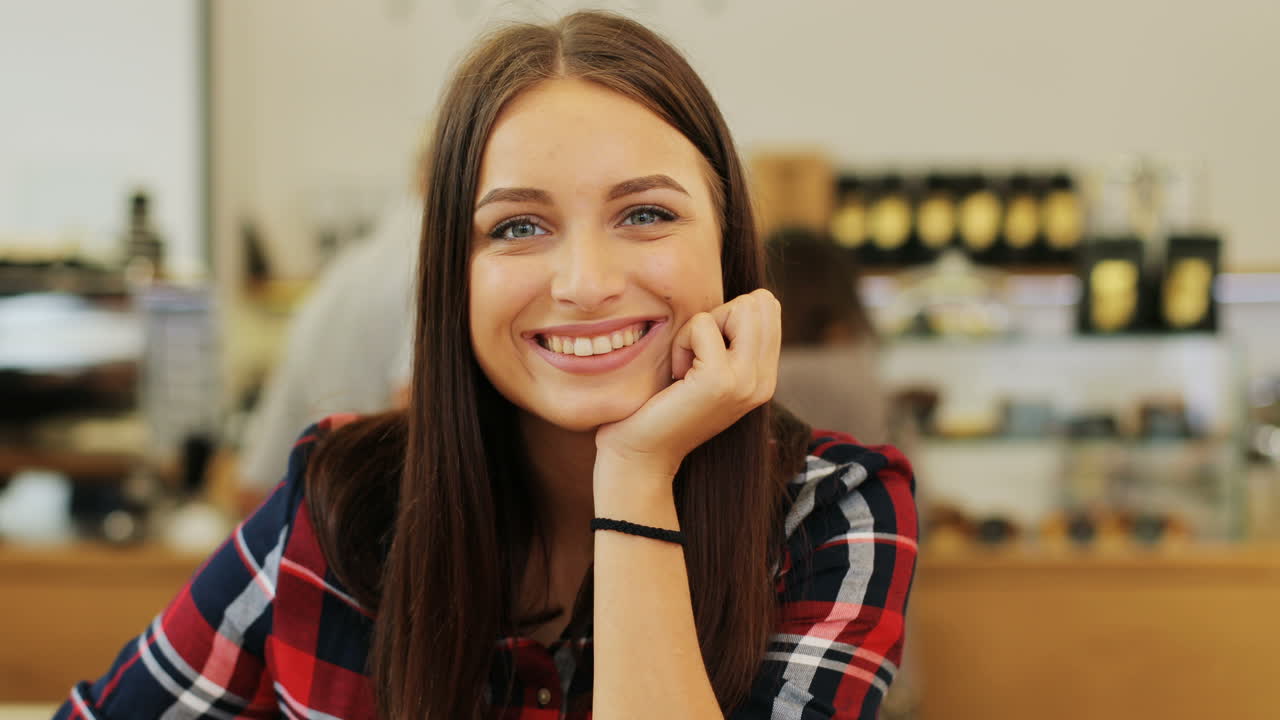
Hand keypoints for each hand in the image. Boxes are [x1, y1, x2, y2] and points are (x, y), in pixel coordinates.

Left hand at [594, 288, 781, 487]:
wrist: (643, 454)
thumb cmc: (663, 406)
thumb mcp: (708, 370)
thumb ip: (731, 342)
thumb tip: (744, 301)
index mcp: (765, 378)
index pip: (767, 307)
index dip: (728, 314)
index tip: (704, 351)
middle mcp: (764, 381)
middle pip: (759, 302)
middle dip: (719, 315)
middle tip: (695, 354)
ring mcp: (746, 381)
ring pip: (740, 307)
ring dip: (700, 328)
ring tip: (685, 366)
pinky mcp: (720, 380)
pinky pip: (702, 324)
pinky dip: (681, 342)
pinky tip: (675, 375)